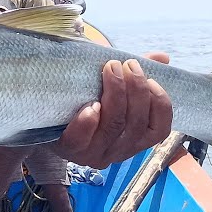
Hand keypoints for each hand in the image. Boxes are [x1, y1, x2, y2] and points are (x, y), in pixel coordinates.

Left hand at [53, 54, 172, 167]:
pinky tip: (91, 105)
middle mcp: (119, 151)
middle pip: (136, 124)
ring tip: (110, 68)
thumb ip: (137, 75)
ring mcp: (95, 153)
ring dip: (116, 94)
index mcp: (136, 139)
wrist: (50, 118)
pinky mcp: (71, 150)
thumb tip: (162, 57)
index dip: (160, 105)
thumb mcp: (115, 89)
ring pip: (114, 126)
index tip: (151, 79)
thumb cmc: (90, 101)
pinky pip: (82, 139)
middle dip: (136, 89)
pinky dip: (89, 121)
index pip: (159, 130)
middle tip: (127, 64)